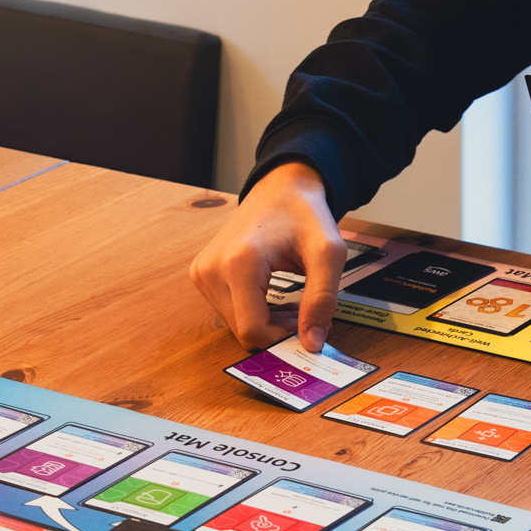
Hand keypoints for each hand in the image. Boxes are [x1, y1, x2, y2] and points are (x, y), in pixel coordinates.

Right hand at [190, 161, 346, 351]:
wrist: (280, 188)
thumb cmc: (304, 215)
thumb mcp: (328, 254)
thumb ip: (322, 300)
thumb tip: (311, 343)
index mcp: (239, 262)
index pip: (253, 330)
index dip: (284, 338)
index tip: (308, 327)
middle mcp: (212, 268)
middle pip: (244, 331)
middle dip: (278, 331)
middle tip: (305, 313)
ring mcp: (203, 272)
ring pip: (237, 326)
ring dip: (268, 323)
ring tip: (292, 303)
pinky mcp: (202, 275)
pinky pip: (230, 313)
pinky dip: (255, 313)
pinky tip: (273, 296)